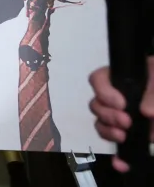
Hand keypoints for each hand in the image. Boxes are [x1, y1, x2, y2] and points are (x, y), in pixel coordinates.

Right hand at [88, 57, 153, 171]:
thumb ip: (153, 94)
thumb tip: (146, 112)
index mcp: (123, 79)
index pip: (98, 80)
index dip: (104, 92)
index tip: (121, 104)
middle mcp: (117, 98)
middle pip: (96, 104)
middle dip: (108, 115)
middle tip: (127, 122)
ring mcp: (121, 117)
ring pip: (101, 124)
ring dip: (108, 131)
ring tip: (123, 136)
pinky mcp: (129, 135)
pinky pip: (116, 146)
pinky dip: (118, 157)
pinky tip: (121, 164)